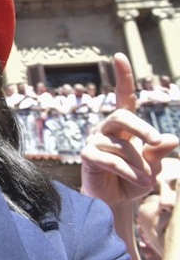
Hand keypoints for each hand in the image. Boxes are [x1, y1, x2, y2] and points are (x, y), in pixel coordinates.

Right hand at [81, 53, 179, 206]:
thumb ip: (158, 151)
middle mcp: (106, 128)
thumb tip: (172, 138)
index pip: (123, 97)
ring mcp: (94, 141)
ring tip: (148, 180)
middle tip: (157, 141)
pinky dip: (129, 171)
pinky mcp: (87, 156)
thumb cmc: (133, 180)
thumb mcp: (152, 165)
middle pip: (122, 116)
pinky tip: (140, 181)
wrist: (115, 203)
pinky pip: (111, 159)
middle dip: (141, 128)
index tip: (118, 56)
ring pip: (121, 145)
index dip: (122, 76)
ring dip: (140, 165)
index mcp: (123, 125)